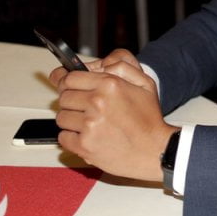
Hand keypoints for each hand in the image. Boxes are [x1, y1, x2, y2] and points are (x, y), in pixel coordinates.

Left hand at [52, 50, 176, 180]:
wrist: (155, 151)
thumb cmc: (149, 118)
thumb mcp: (144, 83)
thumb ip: (121, 67)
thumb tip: (96, 64)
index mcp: (109, 84)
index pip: (69, 78)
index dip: (65, 80)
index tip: (64, 84)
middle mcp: (97, 103)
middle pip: (63, 97)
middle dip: (71, 100)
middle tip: (84, 106)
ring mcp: (89, 126)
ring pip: (61, 117)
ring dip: (71, 119)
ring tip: (88, 122)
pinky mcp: (84, 146)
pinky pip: (63, 137)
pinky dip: (71, 137)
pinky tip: (86, 135)